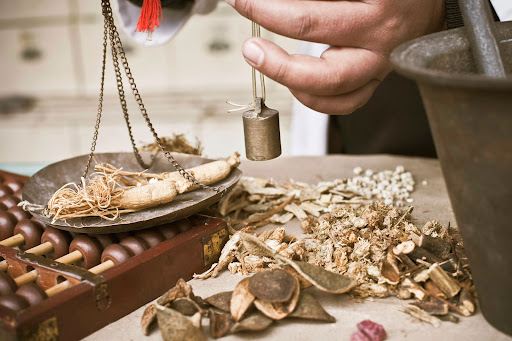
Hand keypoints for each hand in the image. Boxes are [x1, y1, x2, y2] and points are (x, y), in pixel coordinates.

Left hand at [226, 0, 445, 113]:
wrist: (432, 0)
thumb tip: (275, 2)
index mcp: (378, 9)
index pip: (310, 20)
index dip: (267, 12)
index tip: (240, 2)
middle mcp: (380, 43)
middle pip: (322, 71)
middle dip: (275, 61)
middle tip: (249, 46)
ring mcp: (380, 67)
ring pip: (332, 94)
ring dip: (290, 81)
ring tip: (263, 60)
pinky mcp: (376, 80)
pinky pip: (345, 104)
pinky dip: (314, 99)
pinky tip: (294, 82)